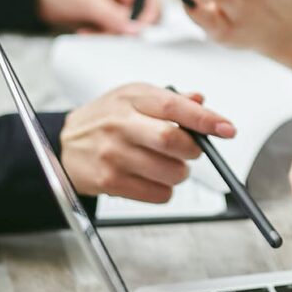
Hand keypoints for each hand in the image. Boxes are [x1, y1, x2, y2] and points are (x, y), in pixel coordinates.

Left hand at [33, 0, 155, 33]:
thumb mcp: (90, 0)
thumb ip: (114, 16)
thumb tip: (136, 30)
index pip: (150, 0)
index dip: (145, 18)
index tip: (133, 32)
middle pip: (140, 17)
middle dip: (123, 29)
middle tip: (105, 32)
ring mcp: (116, 4)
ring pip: (126, 28)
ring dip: (109, 34)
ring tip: (89, 31)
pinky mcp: (107, 16)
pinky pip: (113, 31)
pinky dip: (101, 35)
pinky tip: (86, 31)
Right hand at [59, 84, 235, 202]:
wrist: (65, 144)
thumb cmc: (105, 118)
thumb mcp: (133, 97)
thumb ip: (170, 99)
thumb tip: (200, 100)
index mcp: (132, 98)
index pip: (175, 106)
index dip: (205, 119)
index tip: (226, 128)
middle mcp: (121, 124)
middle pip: (172, 141)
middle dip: (193, 150)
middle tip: (191, 150)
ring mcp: (114, 154)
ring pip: (169, 172)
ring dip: (179, 172)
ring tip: (167, 164)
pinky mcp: (109, 181)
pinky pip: (157, 194)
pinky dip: (165, 190)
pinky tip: (152, 178)